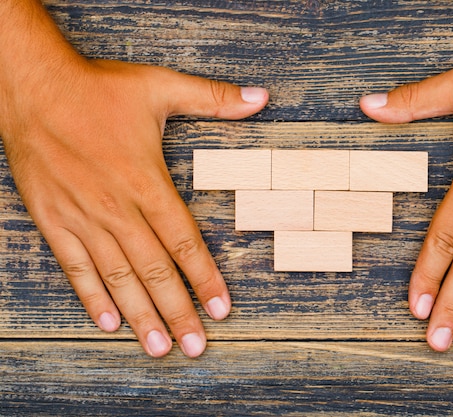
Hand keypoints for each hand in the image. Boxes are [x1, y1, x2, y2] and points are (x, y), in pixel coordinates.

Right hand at [0, 59, 267, 356]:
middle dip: (178, 311)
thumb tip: (262, 97)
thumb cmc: (98, 88)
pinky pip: (75, 267)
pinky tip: (109, 322)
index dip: (205, 278)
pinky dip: (92, 296)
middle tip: (195, 346)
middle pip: (155, 270)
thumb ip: (213, 98)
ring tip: (158, 346)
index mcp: (146, 181)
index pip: (184, 242)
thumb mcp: (161, 86)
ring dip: (140, 315)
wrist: (31, 86)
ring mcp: (83, 218)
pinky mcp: (54, 220)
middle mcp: (116, 208)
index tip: (221, 308)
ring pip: (118, 277)